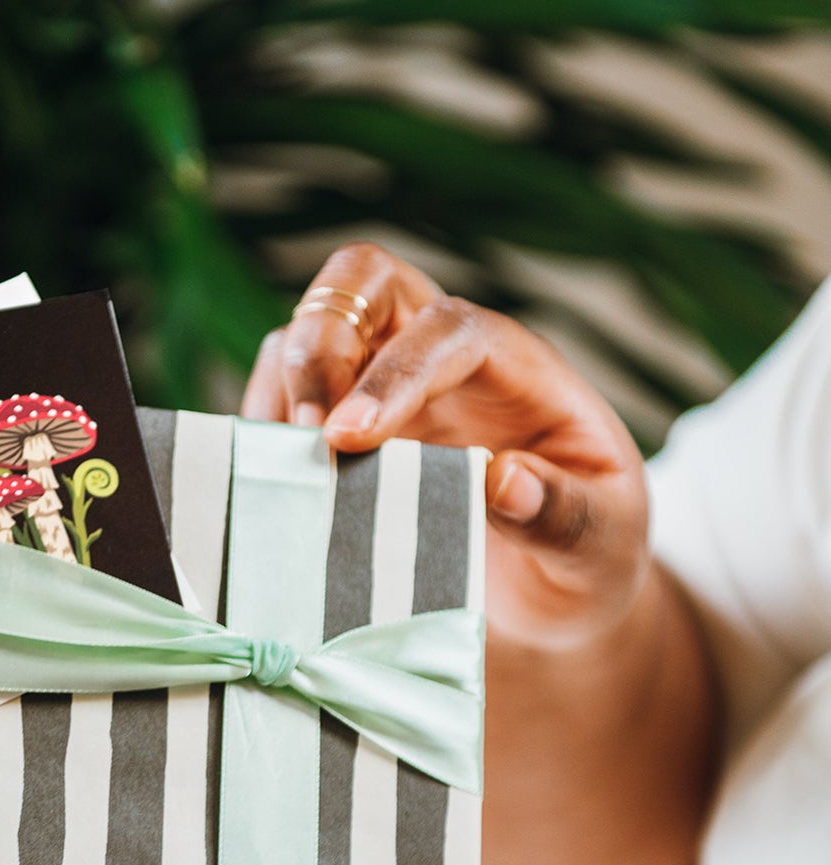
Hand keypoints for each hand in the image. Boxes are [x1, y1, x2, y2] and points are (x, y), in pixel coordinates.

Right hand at [242, 242, 647, 650]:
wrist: (562, 585)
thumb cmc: (590, 552)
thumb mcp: (602, 542)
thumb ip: (563, 514)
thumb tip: (504, 481)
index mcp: (516, 366)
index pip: (448, 332)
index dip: (394, 372)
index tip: (349, 438)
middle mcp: (446, 355)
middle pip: (368, 279)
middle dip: (322, 337)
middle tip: (305, 432)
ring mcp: (390, 380)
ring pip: (313, 325)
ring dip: (284, 383)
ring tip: (276, 467)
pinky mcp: (349, 420)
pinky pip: (285, 389)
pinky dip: (261, 421)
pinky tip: (264, 480)